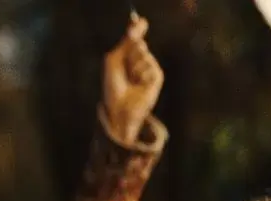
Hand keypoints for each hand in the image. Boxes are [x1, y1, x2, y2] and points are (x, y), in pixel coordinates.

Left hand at [101, 16, 162, 144]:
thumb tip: (139, 22)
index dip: (136, 29)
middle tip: (125, 65)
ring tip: (130, 77)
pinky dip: (143, 72)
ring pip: (145, 54)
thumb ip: (126, 42)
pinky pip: (152, 66)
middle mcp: (139, 63)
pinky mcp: (157, 79)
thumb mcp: (114, 60)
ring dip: (134, 64)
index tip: (139, 21)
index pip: (134, 38)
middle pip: (139, 44)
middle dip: (131, 50)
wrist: (117, 108)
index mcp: (127, 58)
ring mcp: (149, 71)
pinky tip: (138, 82)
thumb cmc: (113, 87)